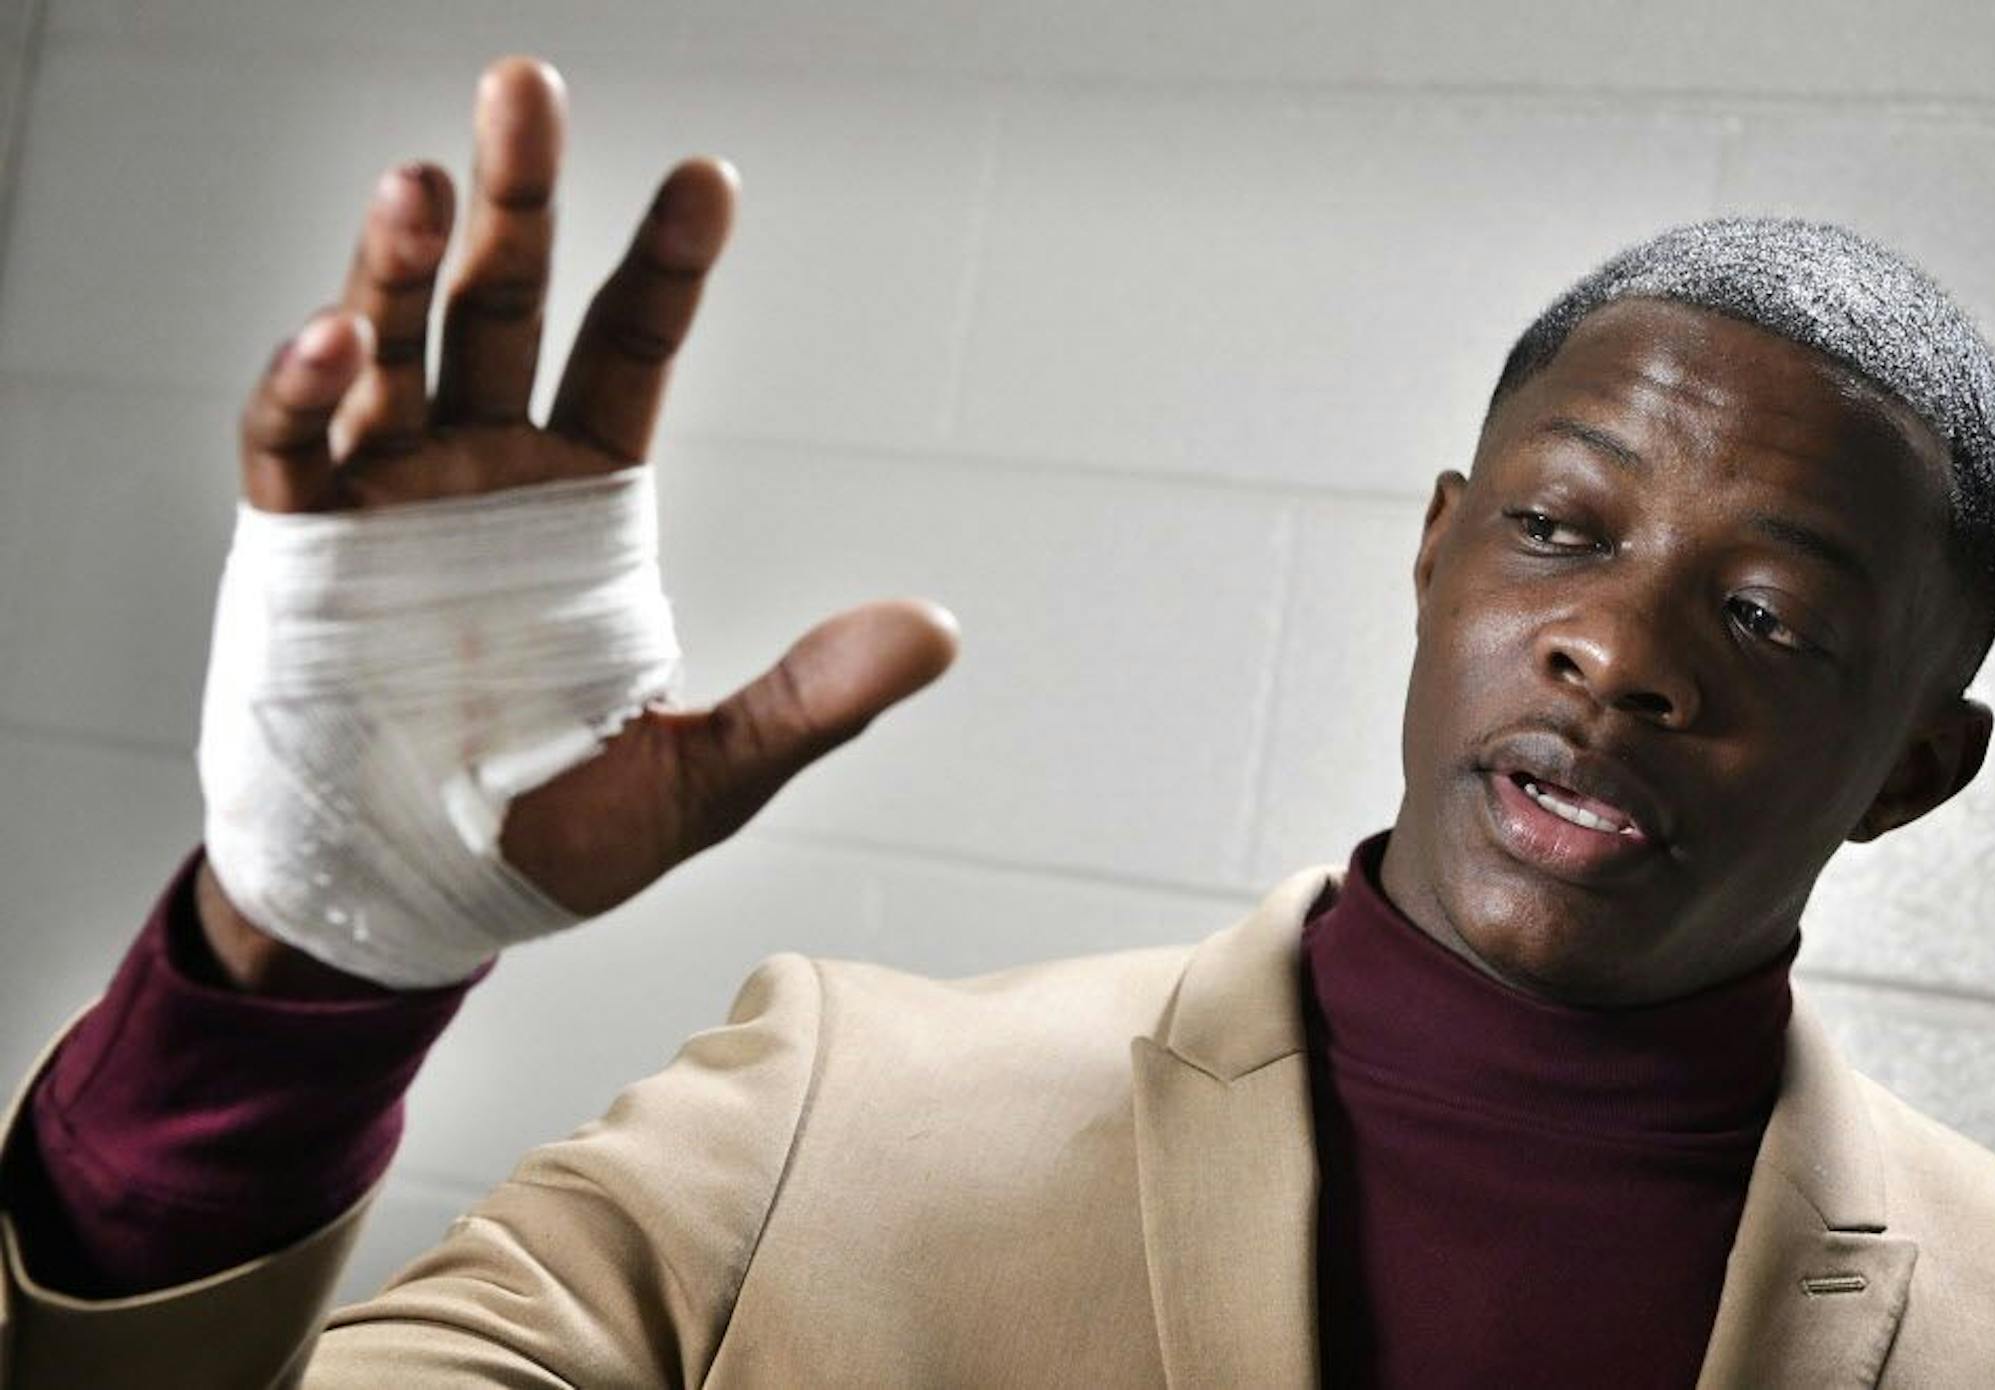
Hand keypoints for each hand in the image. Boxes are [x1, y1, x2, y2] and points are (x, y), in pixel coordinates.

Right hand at [201, 56, 958, 993]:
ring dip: (399, 266)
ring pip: (389, 348)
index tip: (709, 179)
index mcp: (582, 498)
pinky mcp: (299, 552)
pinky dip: (304, 392)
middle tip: (528, 86)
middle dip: (516, 199)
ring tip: (423, 180)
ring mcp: (387, 500)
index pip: (628, 348)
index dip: (664, 266)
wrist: (421, 901)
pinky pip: (291, 451)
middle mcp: (483, 470)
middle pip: (500, 307)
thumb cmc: (556, 832)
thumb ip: (811, 699)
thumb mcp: (706, 776)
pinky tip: (335, 338)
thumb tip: (939, 632)